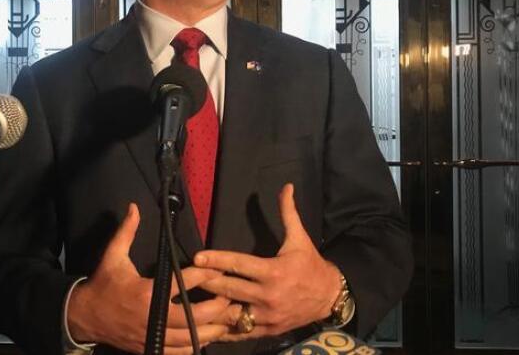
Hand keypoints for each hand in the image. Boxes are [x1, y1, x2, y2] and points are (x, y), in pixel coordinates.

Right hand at [67, 203, 233, 353]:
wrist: (85, 316)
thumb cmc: (103, 284)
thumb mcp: (113, 256)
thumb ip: (126, 232)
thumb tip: (134, 207)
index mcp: (147, 293)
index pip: (184, 283)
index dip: (205, 275)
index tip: (220, 269)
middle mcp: (153, 317)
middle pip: (194, 316)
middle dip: (216, 307)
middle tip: (230, 297)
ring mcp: (153, 336)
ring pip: (190, 338)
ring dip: (211, 330)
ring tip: (227, 320)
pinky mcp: (150, 348)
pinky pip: (178, 353)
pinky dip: (194, 347)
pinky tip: (205, 338)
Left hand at [193, 184, 342, 340]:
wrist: (330, 297)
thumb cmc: (310, 265)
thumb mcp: (299, 238)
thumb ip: (288, 213)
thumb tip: (286, 186)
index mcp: (273, 271)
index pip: (238, 264)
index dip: (216, 260)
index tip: (198, 258)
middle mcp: (269, 295)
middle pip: (230, 289)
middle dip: (208, 283)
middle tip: (188, 278)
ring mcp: (268, 315)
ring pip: (233, 314)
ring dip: (214, 308)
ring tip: (194, 302)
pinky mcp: (269, 330)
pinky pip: (243, 332)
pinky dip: (226, 330)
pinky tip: (210, 324)